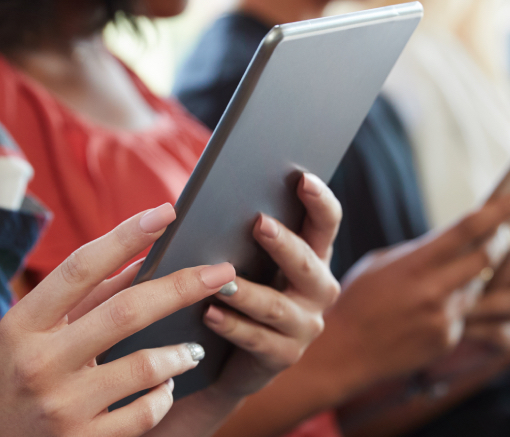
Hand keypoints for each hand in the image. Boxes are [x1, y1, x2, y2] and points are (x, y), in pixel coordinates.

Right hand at [0, 204, 236, 436]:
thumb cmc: (10, 371)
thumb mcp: (31, 327)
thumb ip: (84, 295)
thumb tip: (143, 257)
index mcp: (24, 323)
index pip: (81, 266)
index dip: (126, 236)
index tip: (166, 212)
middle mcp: (41, 362)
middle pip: (126, 311)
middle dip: (183, 287)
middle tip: (223, 273)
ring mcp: (61, 407)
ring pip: (145, 367)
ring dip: (182, 353)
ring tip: (193, 348)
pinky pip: (144, 414)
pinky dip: (164, 394)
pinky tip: (166, 385)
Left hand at [202, 173, 341, 397]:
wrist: (232, 357)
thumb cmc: (238, 290)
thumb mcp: (246, 259)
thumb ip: (245, 233)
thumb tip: (221, 193)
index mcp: (312, 257)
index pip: (326, 224)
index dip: (319, 201)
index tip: (303, 178)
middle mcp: (317, 290)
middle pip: (307, 264)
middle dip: (284, 244)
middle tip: (259, 223)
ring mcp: (304, 326)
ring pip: (277, 306)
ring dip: (248, 291)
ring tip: (222, 279)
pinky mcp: (283, 356)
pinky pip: (256, 339)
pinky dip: (231, 325)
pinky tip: (209, 312)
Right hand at [305, 196, 509, 395]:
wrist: (345, 348)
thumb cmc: (356, 300)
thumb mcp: (378, 264)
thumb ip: (417, 252)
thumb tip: (448, 243)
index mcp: (414, 264)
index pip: (466, 231)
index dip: (496, 212)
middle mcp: (435, 291)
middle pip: (487, 258)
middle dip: (498, 242)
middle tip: (499, 232)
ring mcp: (445, 317)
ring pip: (480, 286)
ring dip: (478, 275)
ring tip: (466, 270)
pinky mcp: (449, 339)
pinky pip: (467, 314)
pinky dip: (457, 304)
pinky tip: (429, 307)